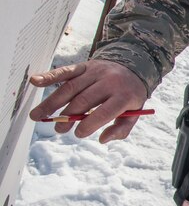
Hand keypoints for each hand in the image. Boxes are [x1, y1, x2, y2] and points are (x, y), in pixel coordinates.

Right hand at [29, 59, 148, 142]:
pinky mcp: (84, 66)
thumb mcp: (135, 112)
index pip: (105, 112)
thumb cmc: (129, 95)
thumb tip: (102, 139)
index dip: (89, 124)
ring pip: (71, 87)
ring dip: (52, 103)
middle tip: (59, 129)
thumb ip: (121, 128)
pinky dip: (49, 76)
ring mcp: (95, 72)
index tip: (78, 133)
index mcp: (124, 95)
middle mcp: (109, 81)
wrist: (133, 67)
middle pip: (84, 100)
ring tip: (38, 116)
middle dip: (68, 116)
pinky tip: (35, 81)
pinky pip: (66, 71)